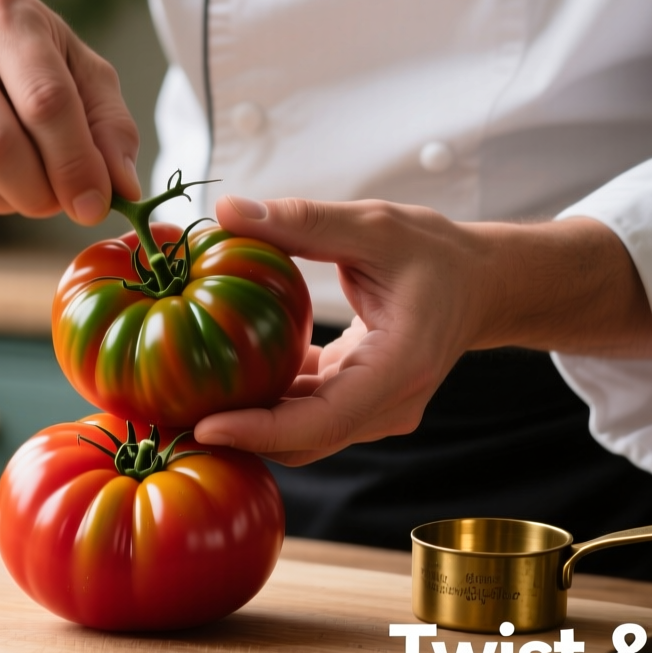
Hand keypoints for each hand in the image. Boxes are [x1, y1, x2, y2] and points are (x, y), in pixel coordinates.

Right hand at [0, 0, 141, 223]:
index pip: (44, 102)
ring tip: (32, 185)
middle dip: (41, 192)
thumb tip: (123, 190)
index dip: (76, 164)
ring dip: (11, 202)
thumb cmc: (27, 59)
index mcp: (2, 12)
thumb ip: (110, 126)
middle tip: (64, 202)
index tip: (97, 204)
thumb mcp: (79, 69)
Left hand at [191, 197, 651, 465]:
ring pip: (301, 435)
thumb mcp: (374, 224)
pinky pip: (305, 413)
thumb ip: (302, 220)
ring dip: (247, 422)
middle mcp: (390, 404)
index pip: (323, 420)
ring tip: (179, 402)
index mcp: (400, 368)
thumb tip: (226, 211)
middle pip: (304, 441)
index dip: (261, 431)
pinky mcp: (358, 403)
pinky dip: (265, 402)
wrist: (483, 283)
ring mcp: (376, 410)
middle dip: (238, 436)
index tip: (204, 427)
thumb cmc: (436, 252)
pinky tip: (218, 376)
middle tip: (168, 418)